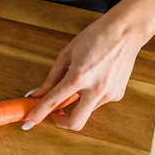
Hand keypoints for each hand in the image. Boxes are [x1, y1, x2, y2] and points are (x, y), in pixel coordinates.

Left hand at [23, 0, 154, 130]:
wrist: (126, 31)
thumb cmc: (96, 36)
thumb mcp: (67, 53)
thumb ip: (52, 77)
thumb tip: (37, 93)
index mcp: (79, 76)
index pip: (54, 101)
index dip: (38, 114)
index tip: (29, 123)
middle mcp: (95, 89)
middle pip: (75, 123)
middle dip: (61, 123)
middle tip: (55, 113)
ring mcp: (109, 94)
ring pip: (87, 110)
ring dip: (78, 103)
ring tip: (81, 81)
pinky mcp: (117, 94)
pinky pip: (98, 102)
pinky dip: (91, 96)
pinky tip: (95, 78)